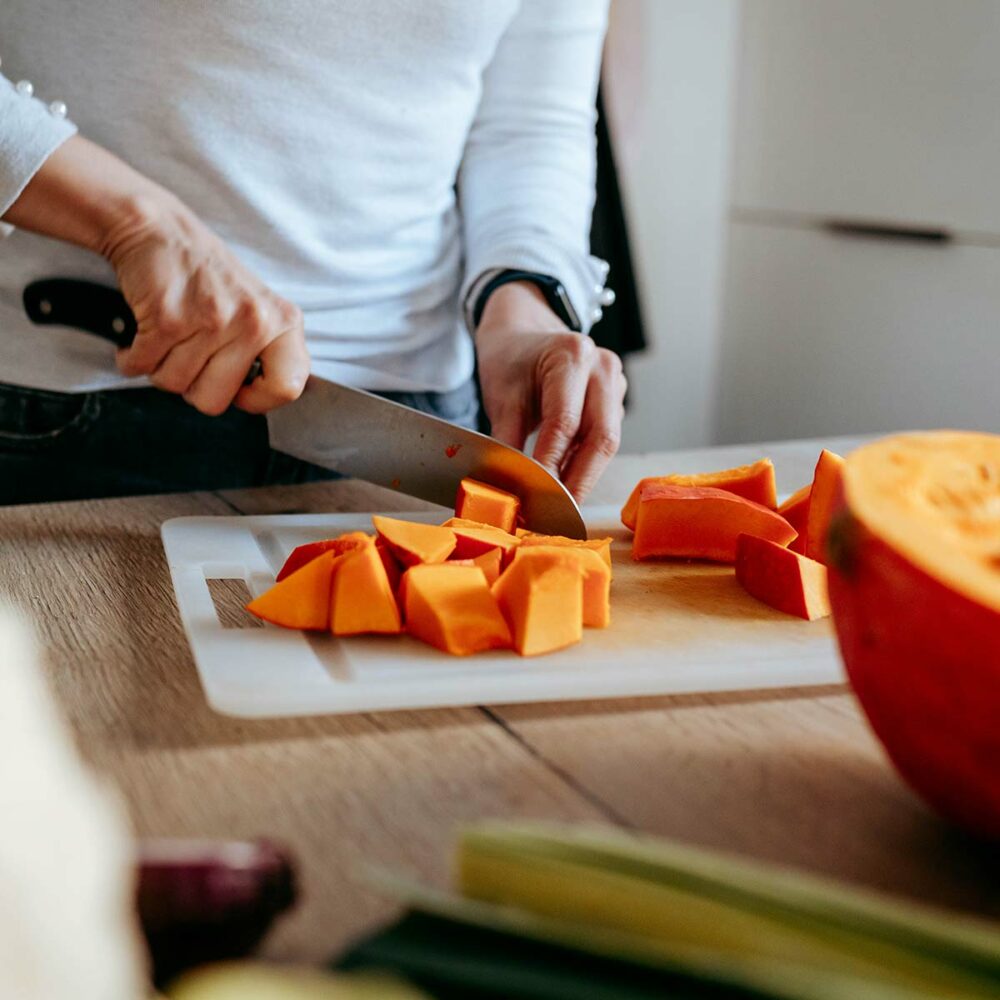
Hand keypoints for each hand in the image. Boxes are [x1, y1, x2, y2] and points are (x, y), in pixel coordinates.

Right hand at [104, 196, 308, 414]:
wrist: (161, 231)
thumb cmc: (208, 276)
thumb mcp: (258, 309)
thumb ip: (266, 352)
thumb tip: (256, 397)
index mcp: (282, 323)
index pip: (287, 387)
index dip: (258, 400)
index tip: (240, 392)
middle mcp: (253, 323)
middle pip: (214, 401)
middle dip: (192, 386)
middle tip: (190, 358)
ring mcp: (211, 321)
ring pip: (174, 384)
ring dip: (161, 367)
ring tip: (169, 338)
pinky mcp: (168, 319)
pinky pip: (143, 366)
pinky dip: (133, 357)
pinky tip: (143, 337)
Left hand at [475, 281, 626, 500]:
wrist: (523, 333)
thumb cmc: (511, 360)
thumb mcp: (501, 396)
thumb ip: (508, 441)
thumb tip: (508, 488)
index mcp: (572, 356)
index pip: (565, 422)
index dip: (552, 464)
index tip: (537, 496)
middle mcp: (602, 367)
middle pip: (601, 437)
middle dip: (579, 480)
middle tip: (559, 512)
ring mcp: (615, 383)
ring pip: (607, 442)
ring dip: (584, 475)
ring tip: (561, 502)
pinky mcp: (615, 400)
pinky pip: (605, 438)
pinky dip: (586, 463)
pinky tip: (568, 482)